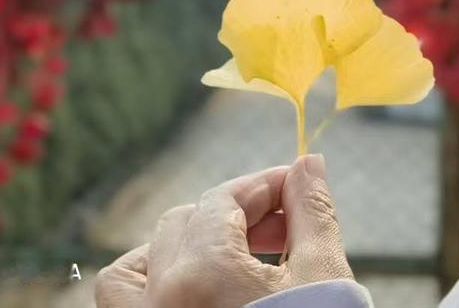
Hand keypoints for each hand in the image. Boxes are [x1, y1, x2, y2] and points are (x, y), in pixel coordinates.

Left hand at [94, 153, 352, 307]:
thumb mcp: (325, 280)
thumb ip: (312, 214)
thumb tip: (309, 164)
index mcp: (203, 276)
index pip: (222, 201)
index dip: (262, 186)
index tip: (294, 186)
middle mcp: (159, 303)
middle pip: (182, 224)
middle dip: (232, 215)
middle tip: (280, 226)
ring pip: (132, 269)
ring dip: (176, 249)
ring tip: (227, 256)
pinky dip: (149, 289)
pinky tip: (196, 293)